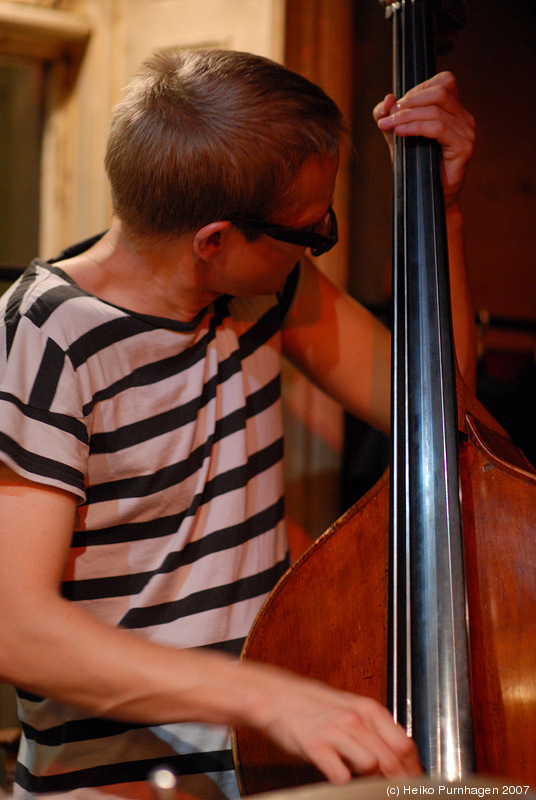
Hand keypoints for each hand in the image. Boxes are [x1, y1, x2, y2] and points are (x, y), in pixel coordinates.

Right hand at [252, 666, 421, 784]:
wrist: (278, 697)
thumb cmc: (315, 705)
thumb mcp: (351, 709)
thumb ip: (375, 730)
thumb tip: (401, 756)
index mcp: (369, 709)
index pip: (405, 745)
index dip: (414, 771)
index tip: (414, 785)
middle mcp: (355, 719)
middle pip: (392, 760)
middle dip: (399, 784)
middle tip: (397, 794)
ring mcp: (335, 732)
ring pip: (372, 765)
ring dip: (374, 783)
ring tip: (370, 788)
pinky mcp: (316, 746)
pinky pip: (341, 775)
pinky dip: (346, 785)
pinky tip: (344, 782)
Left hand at [373, 71, 475, 207]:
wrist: (426, 198)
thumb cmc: (415, 166)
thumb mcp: (397, 136)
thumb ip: (390, 116)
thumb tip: (388, 98)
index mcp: (454, 110)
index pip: (443, 82)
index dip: (417, 89)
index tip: (396, 106)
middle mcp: (464, 118)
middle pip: (440, 91)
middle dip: (409, 101)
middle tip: (389, 116)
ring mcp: (467, 132)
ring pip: (436, 109)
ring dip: (407, 115)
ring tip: (389, 125)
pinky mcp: (464, 147)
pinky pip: (438, 128)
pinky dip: (416, 126)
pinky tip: (400, 132)